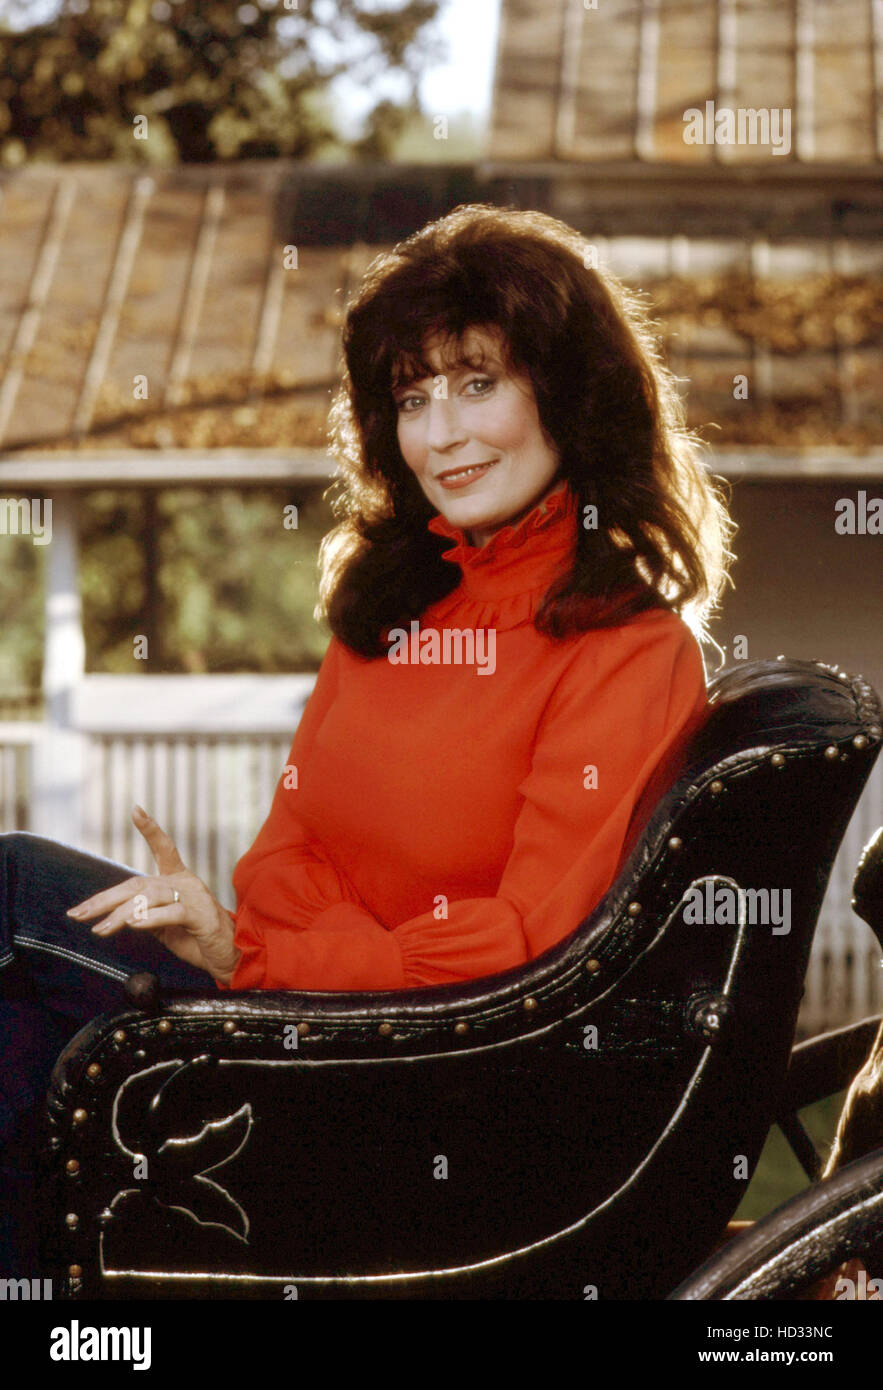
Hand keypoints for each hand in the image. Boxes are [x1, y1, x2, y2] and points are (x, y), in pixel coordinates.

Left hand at [66, 805, 241, 984]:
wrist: (231, 957)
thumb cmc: (197, 939)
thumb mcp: (165, 926)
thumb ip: (145, 914)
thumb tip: (116, 916)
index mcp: (179, 880)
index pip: (164, 848)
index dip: (151, 829)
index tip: (135, 810)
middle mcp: (186, 883)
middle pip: (139, 883)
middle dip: (104, 899)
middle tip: (79, 914)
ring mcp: (195, 897)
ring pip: (150, 897)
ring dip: (120, 914)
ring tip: (101, 929)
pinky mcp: (202, 916)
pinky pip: (172, 913)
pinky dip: (150, 918)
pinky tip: (133, 925)